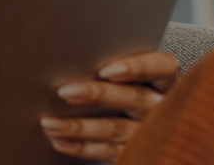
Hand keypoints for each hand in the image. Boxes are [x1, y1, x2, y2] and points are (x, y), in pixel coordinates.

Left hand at [43, 51, 177, 160]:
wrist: (140, 128)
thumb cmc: (122, 88)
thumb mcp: (124, 76)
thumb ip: (107, 67)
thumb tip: (66, 61)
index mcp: (163, 80)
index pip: (161, 66)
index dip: (137, 67)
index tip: (106, 70)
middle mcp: (160, 106)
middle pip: (134, 98)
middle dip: (98, 94)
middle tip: (66, 92)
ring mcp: (148, 132)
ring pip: (116, 128)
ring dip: (79, 126)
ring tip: (50, 123)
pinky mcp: (134, 152)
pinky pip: (108, 152)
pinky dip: (81, 147)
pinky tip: (59, 141)